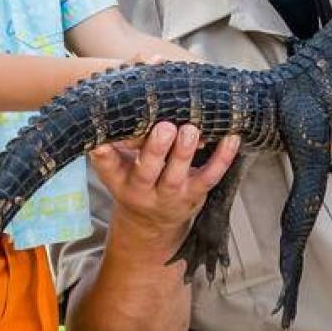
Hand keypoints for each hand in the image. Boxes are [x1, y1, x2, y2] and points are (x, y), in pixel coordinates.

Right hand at [90, 123, 238, 240]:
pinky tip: (230, 138)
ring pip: (177, 175)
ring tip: (190, 130)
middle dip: (155, 149)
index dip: (102, 155)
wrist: (151, 223)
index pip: (107, 166)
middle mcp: (142, 189)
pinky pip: (210, 176)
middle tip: (164, 127)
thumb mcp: (118, 166)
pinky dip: (222, 157)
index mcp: (119, 179)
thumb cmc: (135, 180)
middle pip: (146, 171)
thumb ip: (114, 143)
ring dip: (185, 152)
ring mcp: (170, 193)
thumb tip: (113, 107)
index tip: (101, 141)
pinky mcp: (195, 194)